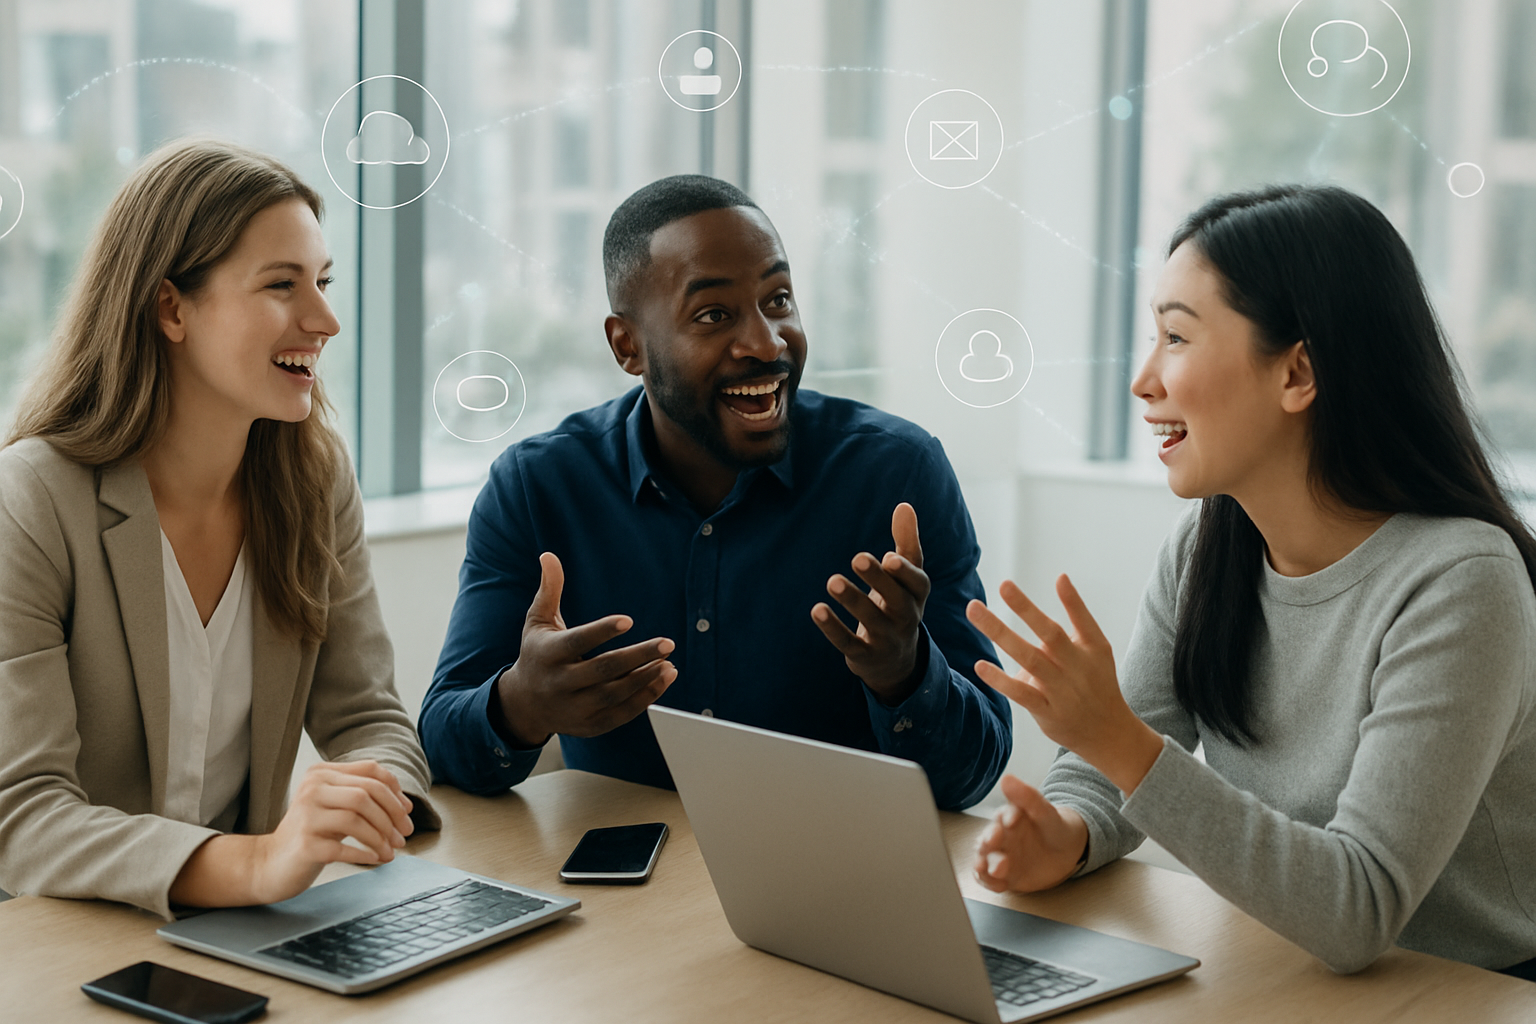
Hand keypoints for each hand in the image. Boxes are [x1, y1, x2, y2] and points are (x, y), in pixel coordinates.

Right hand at [250, 761, 414, 901]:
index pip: (371, 771)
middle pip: (366, 794)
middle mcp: (312, 788)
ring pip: (356, 818)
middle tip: (404, 836)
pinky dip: (365, 853)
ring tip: (391, 851)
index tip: (407, 813)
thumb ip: (363, 797)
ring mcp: (306, 815)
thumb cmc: (313, 833)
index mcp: (322, 773)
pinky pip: (342, 846)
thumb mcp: (336, 807)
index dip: (395, 791)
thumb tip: (405, 806)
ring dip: (381, 837)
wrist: (272, 863)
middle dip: (392, 816)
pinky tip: (375, 859)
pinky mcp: (304, 843)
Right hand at [495, 552, 676, 745]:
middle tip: (667, 643)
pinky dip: (645, 698)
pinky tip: (664, 678)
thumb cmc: (537, 654)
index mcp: (548, 655)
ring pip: (615, 694)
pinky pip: (621, 714)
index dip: (602, 632)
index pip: (577, 643)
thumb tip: (549, 555)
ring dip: (645, 679)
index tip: (628, 620)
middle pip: (603, 671)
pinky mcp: (590, 725)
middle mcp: (561, 684)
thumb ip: (549, 590)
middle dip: (637, 657)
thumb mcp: (537, 622)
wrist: (524, 705)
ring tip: (669, 662)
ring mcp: (575, 708)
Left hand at [812, 502, 930, 703]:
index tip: (889, 557)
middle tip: (857, 557)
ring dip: (852, 600)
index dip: (905, 572)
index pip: (918, 583)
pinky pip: (849, 643)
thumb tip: (904, 506)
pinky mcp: (865, 656)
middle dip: (878, 580)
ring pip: (870, 620)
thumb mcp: (907, 578)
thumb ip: (906, 542)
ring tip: (832, 581)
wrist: (895, 661)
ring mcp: (887, 640)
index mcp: (916, 596)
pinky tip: (817, 610)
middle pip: (896, 600)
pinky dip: (833, 628)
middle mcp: (906, 619)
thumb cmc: (899, 604)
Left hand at [965, 575, 1161, 793]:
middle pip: (1050, 633)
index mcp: (1091, 647)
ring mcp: (1061, 689)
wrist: (1109, 733)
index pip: (1080, 619)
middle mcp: (1077, 666)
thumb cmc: (1097, 683)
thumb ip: (1078, 614)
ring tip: (975, 610)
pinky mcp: (1047, 711)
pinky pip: (1022, 693)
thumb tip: (1061, 577)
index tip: (1057, 576)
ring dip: (1001, 633)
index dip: (1071, 598)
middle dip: (1025, 607)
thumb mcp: (1097, 648)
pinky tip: (980, 666)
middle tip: (1003, 584)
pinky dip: (1001, 680)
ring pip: (1030, 658)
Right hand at [973, 775, 1088, 892]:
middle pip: (988, 840)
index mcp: (1009, 817)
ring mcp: (1001, 856)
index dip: (1004, 818)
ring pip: (985, 860)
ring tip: (994, 869)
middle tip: (992, 842)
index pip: (1001, 816)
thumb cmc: (1055, 827)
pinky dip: (990, 882)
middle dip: (988, 842)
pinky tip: (998, 884)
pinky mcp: (1004, 875)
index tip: (1011, 821)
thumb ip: (1028, 797)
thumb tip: (1006, 778)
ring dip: (986, 865)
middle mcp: (1001, 837)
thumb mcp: (1046, 813)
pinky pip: (991, 879)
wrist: (1066, 853)